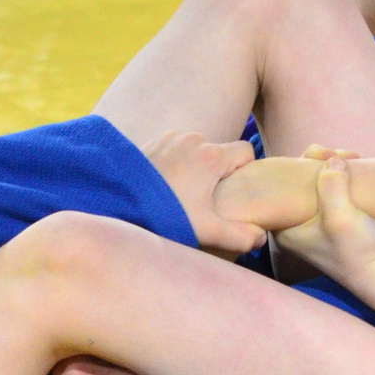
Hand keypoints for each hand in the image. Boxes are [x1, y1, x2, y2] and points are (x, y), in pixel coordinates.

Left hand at [145, 131, 267, 255]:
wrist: (113, 202)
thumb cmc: (163, 214)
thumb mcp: (205, 230)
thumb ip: (238, 236)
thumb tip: (260, 237)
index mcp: (211, 156)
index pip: (246, 151)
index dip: (244, 171)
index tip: (232, 191)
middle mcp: (193, 139)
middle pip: (219, 152)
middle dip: (217, 173)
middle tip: (204, 199)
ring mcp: (171, 137)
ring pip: (197, 150)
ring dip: (195, 167)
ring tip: (182, 193)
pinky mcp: (153, 141)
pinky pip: (176, 149)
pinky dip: (176, 163)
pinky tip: (165, 185)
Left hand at [279, 160, 374, 324]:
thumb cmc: (358, 251)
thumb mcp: (341, 217)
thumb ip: (332, 185)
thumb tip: (332, 160)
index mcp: (284, 226)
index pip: (277, 184)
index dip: (297, 163)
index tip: (323, 155)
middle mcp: (295, 223)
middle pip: (296, 180)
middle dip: (318, 161)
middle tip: (341, 155)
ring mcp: (314, 222)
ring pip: (316, 182)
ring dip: (332, 166)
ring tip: (353, 158)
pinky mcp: (334, 220)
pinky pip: (330, 189)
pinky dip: (341, 176)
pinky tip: (355, 166)